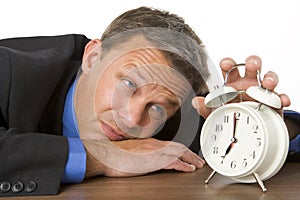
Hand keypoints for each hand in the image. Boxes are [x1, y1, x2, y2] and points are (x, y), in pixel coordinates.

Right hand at [83, 138, 204, 177]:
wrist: (107, 155)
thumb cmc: (116, 155)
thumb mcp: (133, 152)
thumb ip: (144, 153)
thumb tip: (149, 159)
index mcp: (150, 143)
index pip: (171, 145)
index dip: (182, 150)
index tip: (188, 154)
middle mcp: (155, 145)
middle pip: (179, 147)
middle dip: (191, 154)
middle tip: (199, 160)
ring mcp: (155, 151)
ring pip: (180, 153)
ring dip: (191, 159)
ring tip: (198, 164)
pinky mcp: (154, 160)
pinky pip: (174, 162)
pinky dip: (184, 165)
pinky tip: (189, 168)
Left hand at [192, 55, 290, 117]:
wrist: (247, 129)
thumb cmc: (232, 115)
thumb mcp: (217, 113)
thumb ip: (206, 108)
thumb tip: (196, 101)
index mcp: (232, 83)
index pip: (230, 68)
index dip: (228, 63)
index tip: (226, 64)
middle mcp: (248, 83)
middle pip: (252, 66)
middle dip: (252, 62)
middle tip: (251, 66)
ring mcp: (262, 91)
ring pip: (269, 77)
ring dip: (269, 77)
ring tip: (267, 83)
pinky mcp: (274, 102)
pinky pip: (280, 96)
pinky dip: (281, 97)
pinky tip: (281, 100)